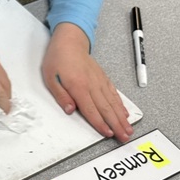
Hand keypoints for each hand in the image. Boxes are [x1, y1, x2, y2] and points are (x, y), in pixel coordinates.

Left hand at [42, 23, 132, 142]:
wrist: (69, 41)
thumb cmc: (58, 59)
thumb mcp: (51, 78)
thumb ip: (61, 95)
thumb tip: (70, 110)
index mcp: (78, 86)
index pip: (90, 109)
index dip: (100, 123)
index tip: (108, 134)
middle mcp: (92, 84)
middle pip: (106, 109)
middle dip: (116, 125)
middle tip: (125, 137)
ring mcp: (99, 81)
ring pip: (113, 103)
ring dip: (121, 118)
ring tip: (128, 129)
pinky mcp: (103, 78)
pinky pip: (114, 93)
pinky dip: (120, 104)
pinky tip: (125, 113)